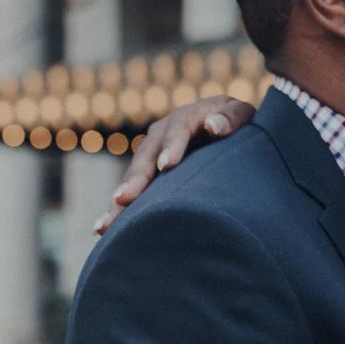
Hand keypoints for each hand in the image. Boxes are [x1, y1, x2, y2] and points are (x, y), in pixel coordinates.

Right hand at [93, 94, 256, 232]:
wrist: (227, 129)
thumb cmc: (237, 125)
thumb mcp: (241, 114)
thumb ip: (233, 117)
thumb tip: (214, 126)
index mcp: (188, 116)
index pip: (178, 128)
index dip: (172, 146)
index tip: (167, 166)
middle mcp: (163, 133)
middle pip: (146, 155)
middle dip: (136, 178)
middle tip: (125, 198)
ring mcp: (152, 154)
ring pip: (134, 175)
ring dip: (120, 199)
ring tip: (107, 223)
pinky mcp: (149, 173)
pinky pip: (131, 190)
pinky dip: (119, 209)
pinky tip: (103, 229)